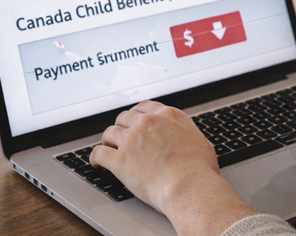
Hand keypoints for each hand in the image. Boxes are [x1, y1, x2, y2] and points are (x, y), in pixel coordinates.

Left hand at [91, 101, 255, 233]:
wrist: (189, 187)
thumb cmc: (199, 171)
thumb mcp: (200, 141)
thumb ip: (186, 134)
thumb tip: (186, 139)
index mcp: (168, 116)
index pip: (145, 107)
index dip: (137, 115)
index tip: (134, 121)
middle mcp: (147, 123)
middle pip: (125, 117)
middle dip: (122, 127)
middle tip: (121, 136)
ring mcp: (132, 140)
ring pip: (110, 132)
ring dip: (108, 140)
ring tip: (107, 148)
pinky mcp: (120, 159)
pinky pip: (99, 153)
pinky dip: (95, 158)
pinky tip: (96, 163)